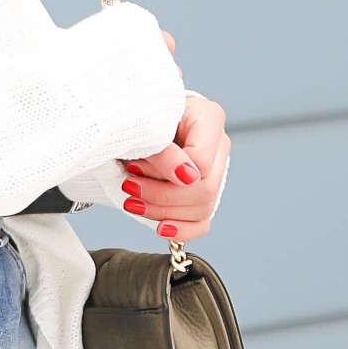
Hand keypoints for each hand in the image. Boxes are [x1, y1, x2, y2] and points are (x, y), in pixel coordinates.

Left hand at [122, 86, 227, 244]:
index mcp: (209, 118)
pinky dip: (181, 230)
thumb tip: (187, 176)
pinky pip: (202, 222)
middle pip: (205, 189)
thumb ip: (165, 151)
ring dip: (161, 211)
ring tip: (133, 201)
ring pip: (202, 209)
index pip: (202, 160)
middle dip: (161, 195)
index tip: (136, 167)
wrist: (132, 123)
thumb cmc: (139, 119)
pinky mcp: (203, 194)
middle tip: (129, 186)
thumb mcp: (145, 128)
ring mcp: (213, 172)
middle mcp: (217, 146)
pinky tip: (161, 228)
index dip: (169, 171)